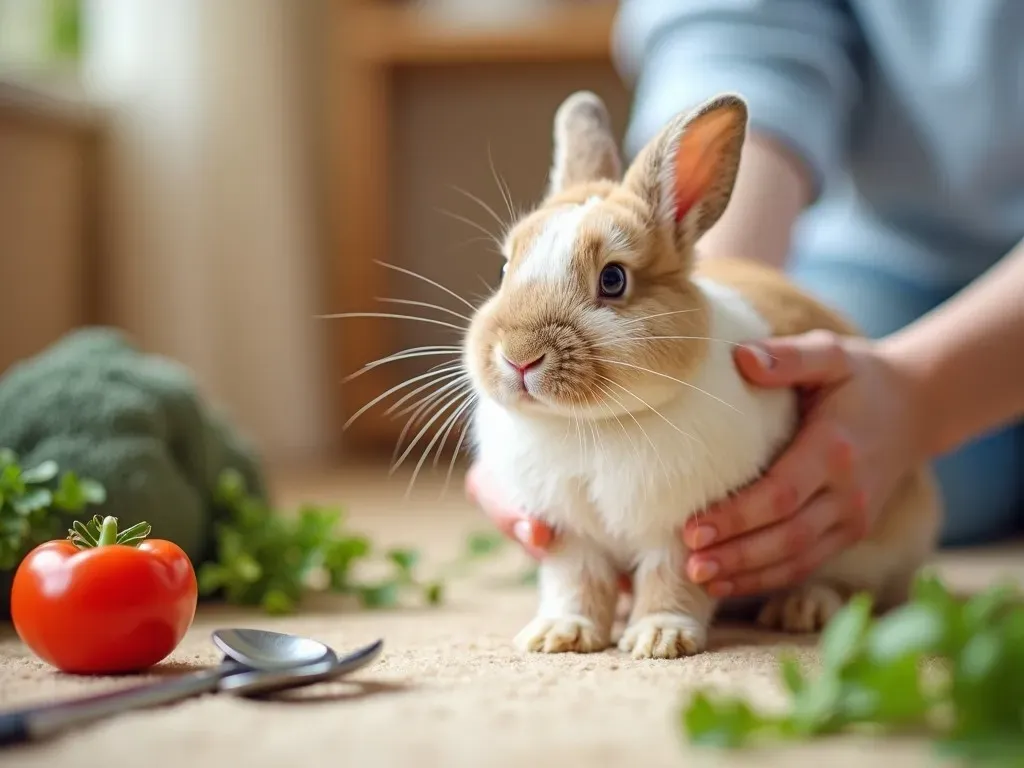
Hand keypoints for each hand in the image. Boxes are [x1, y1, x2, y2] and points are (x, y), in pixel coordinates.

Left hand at [682, 331, 926, 597]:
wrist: (917, 406)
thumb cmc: (860, 376)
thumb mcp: (830, 352)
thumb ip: (788, 356)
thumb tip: (740, 357)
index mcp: (835, 449)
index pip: (782, 494)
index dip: (738, 516)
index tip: (693, 527)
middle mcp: (849, 492)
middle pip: (787, 536)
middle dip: (736, 554)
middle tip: (688, 562)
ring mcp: (853, 518)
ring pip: (797, 558)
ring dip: (747, 575)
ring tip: (699, 579)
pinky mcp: (850, 532)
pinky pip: (806, 563)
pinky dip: (767, 579)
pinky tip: (727, 583)